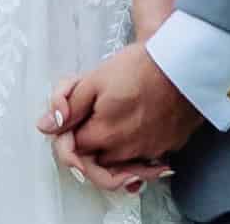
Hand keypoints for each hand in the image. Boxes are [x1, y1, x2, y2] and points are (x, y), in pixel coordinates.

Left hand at [37, 65, 177, 194]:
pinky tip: (136, 134)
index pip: (74, 149)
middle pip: (97, 161)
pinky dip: (139, 155)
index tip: (73, 120)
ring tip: (113, 126)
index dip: (69, 134)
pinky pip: (146, 161)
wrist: (183, 63)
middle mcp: (126, 151)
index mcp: (104, 134)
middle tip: (92, 121)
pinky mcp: (168, 148)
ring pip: (121, 164)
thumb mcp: (95, 79)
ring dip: (113, 153)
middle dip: (90, 146)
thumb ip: (69, 106)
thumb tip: (46, 125)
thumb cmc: (141, 67)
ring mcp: (149, 152)